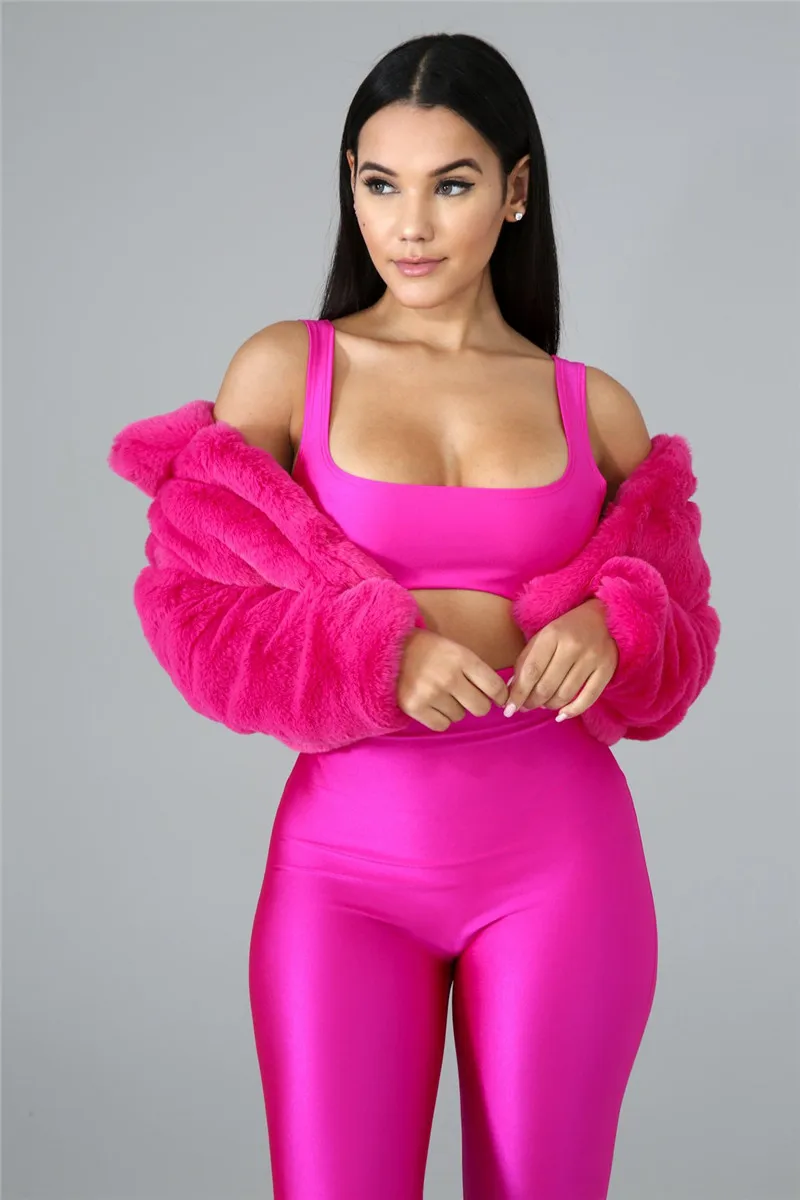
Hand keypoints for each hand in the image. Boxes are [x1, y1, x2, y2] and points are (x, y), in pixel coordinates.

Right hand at [397, 629, 508, 732]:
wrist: (387, 649)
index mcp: (462, 658)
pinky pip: (442, 725)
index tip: (496, 698)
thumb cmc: (427, 650)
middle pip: (481, 708)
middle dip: (476, 703)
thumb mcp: (455, 649)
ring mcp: (431, 693)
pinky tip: (431, 703)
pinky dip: (439, 717)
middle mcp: (449, 677)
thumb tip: (500, 697)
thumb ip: (475, 670)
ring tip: (439, 693)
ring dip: (454, 708)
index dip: (500, 696)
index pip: (495, 687)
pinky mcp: (415, 707)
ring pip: (460, 716)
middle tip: (464, 695)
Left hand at [506, 599, 618, 721]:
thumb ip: (526, 662)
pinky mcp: (607, 668)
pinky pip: (588, 698)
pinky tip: (562, 714)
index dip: (518, 694)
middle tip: (525, 707)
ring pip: (565, 694)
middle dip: (532, 702)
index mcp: (552, 634)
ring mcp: (592, 658)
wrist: (602, 617)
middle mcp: (573, 646)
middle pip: (547, 686)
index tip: (508, 709)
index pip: (531, 671)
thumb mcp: (542, 637)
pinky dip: (573, 711)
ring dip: (549, 706)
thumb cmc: (565, 630)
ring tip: (542, 705)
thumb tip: (513, 692)